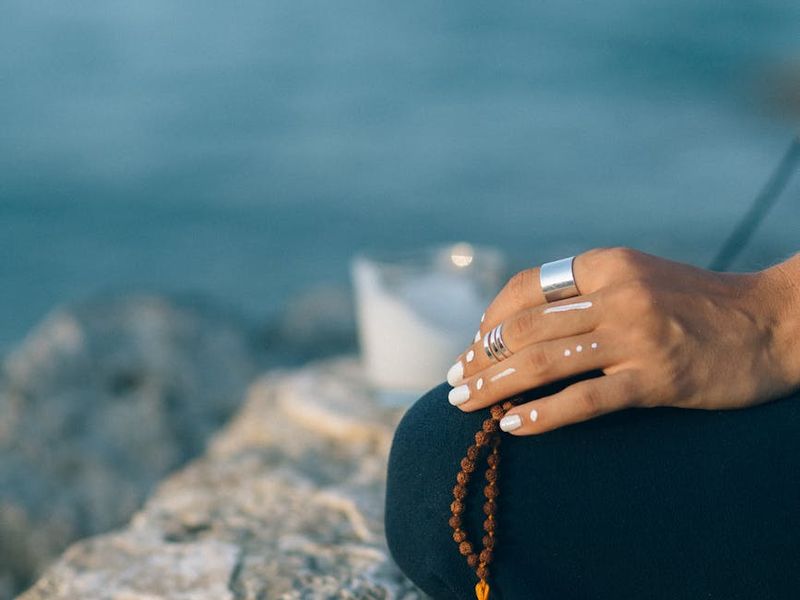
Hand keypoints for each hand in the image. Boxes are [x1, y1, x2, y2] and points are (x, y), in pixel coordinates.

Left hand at [446, 247, 799, 434]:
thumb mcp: (640, 277)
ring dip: (494, 386)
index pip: (526, 288)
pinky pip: (585, 399)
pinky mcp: (657, 377)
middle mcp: (616, 294)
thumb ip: (588, 291)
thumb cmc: (699, 303)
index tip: (474, 345)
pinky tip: (513, 426)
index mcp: (607, 264)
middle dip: (480, 357)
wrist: (773, 321)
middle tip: (454, 381)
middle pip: (524, 328)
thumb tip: (525, 320)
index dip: (490, 318)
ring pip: (543, 362)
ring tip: (464, 405)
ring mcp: (635, 335)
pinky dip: (543, 414)